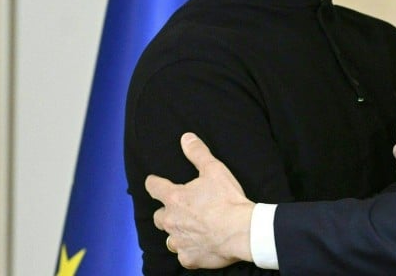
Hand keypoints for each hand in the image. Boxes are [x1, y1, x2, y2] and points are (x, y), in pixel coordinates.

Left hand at [145, 133, 254, 268]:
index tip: (154, 182)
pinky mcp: (188, 257)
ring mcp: (179, 241)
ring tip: (193, 228)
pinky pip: (183, 254)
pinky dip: (190, 249)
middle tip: (182, 209)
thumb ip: (198, 153)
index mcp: (174, 198)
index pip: (154, 187)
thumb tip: (186, 138)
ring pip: (170, 238)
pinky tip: (202, 244)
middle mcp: (171, 220)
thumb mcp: (214, 170)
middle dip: (167, 212)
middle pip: (159, 216)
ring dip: (178, 233)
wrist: (240, 230)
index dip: (154, 183)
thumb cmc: (227, 199)